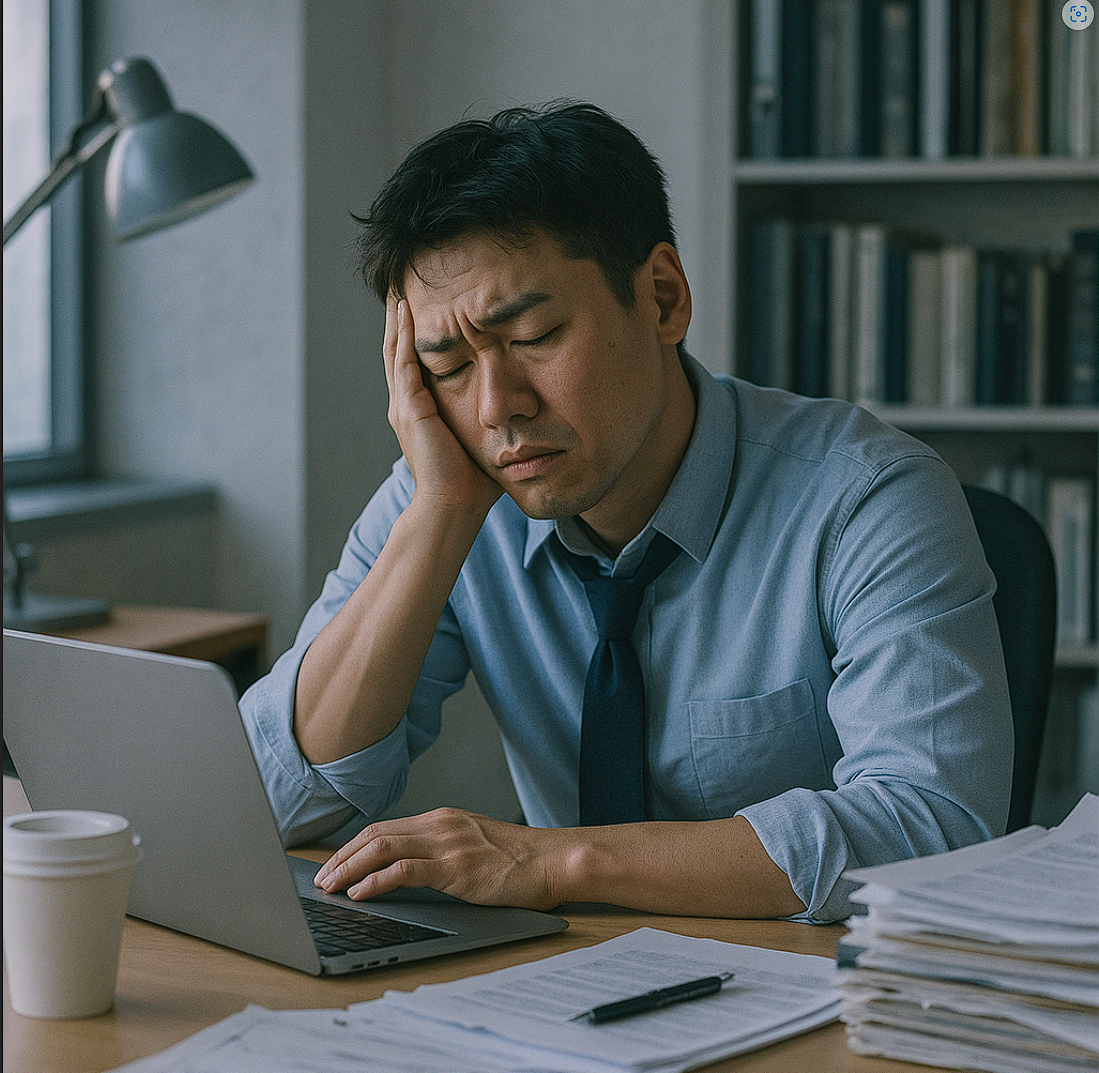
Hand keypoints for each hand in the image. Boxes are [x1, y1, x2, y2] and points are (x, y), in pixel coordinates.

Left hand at [314, 808, 569, 910]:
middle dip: (342, 857)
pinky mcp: (456, 869)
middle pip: (375, 834)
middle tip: (321, 879)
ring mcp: (448, 845)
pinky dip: (376, 881)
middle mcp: (440, 825)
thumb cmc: (520, 860)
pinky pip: (405, 871)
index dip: (352, 847)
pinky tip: (361, 894)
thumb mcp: (474, 846)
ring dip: (349, 868)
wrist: (553, 860)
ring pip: (382, 848)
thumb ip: (443, 850)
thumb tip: (410, 869)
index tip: (333, 864)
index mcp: (442, 819)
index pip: (384, 828)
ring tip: (331, 887)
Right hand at [383, 296, 500, 516]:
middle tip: (403, 285)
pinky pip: (404, 362)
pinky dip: (404, 335)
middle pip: (398, 349)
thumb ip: (492, 417)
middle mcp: (406, 405)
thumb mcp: (483, 438)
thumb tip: (522, 406)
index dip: (417, 333)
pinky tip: (408, 310)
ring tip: (400, 288)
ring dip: (398, 318)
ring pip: (396, 350)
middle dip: (401, 318)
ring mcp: (404, 406)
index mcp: (420, 411)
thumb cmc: (474, 481)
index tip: (425, 306)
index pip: (415, 362)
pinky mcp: (410, 409)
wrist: (454, 506)